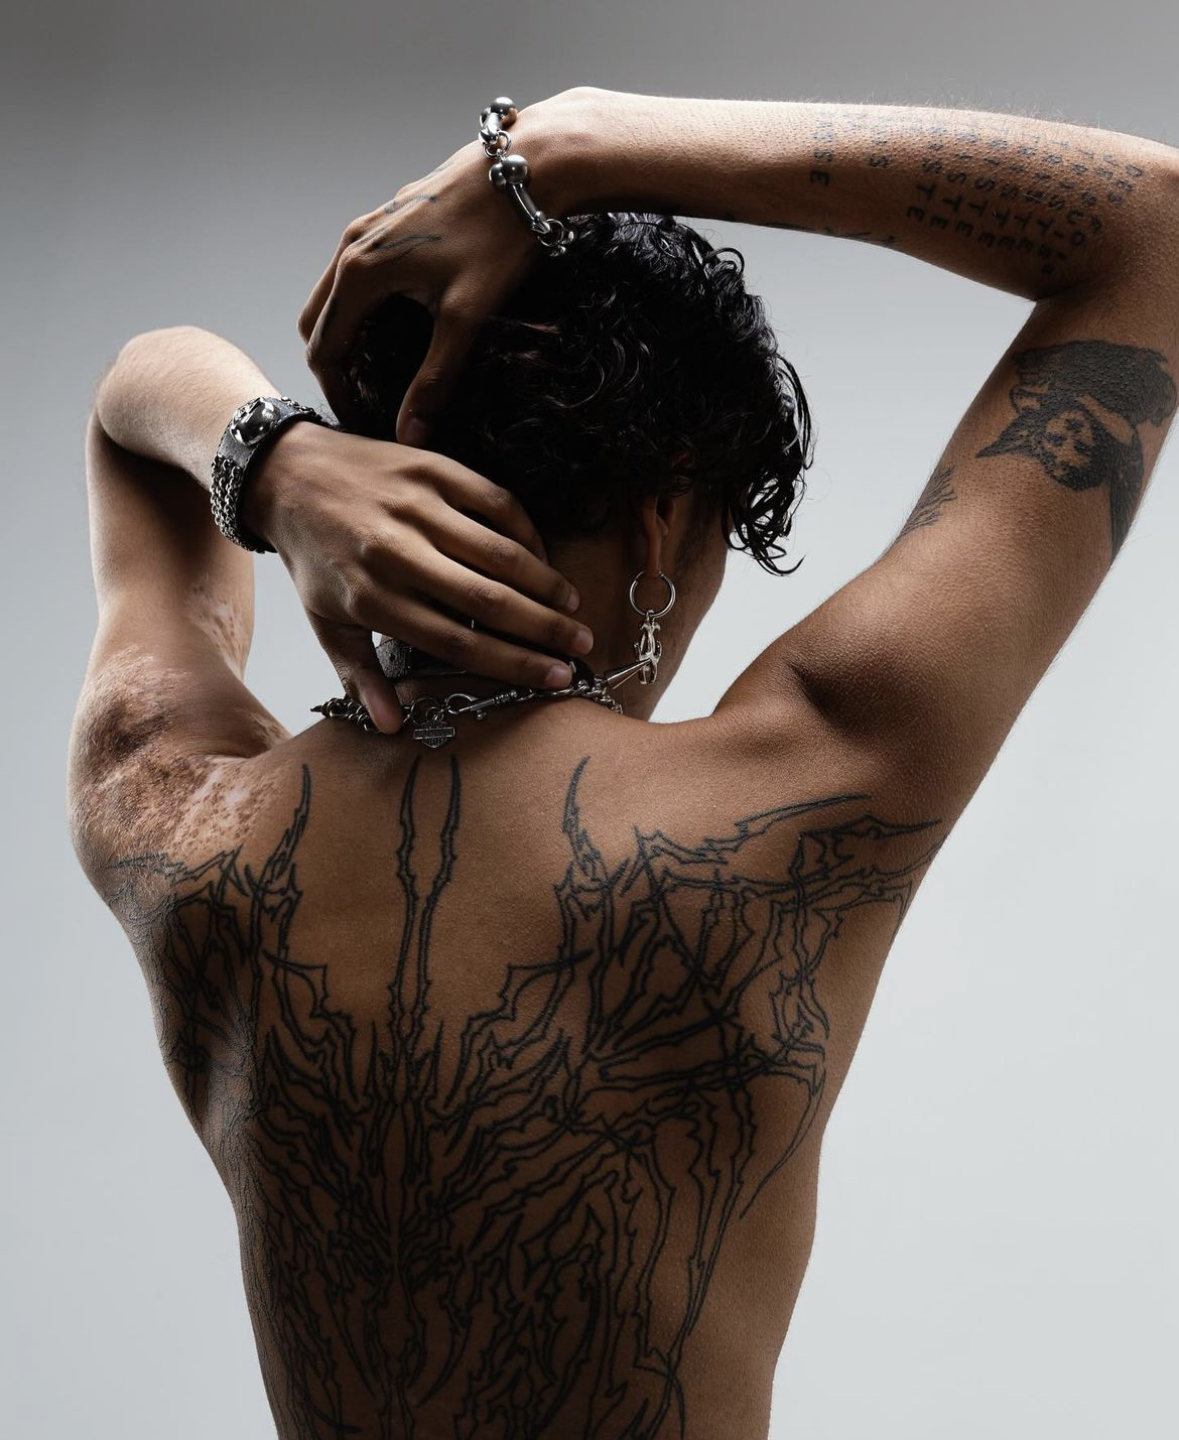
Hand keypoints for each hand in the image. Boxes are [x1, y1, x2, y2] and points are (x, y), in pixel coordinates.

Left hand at [243, 421, 591, 734]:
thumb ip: (361, 676)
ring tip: (571, 605)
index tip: (554, 676)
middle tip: (581, 645)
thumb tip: (394, 727)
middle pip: (489, 600)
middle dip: (544, 628)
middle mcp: (398, 553)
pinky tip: (542, 554)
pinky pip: (496, 502)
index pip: (459, 641)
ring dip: (545, 581)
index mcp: (374, 598)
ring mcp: (417, 507)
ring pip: (500, 551)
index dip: (514, 662)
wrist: (287, 474)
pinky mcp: (432, 469)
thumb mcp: (325, 622)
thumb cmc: (313, 556)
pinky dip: (527, 531)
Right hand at [297, 89, 593, 443]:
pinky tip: (401, 331)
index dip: (339, 395)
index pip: (324, 349)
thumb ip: (434, 379)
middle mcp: (353, 245)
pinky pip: (358, 274)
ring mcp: (370, 227)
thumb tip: (409, 433)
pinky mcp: (393, 220)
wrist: (528, 169)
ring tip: (383, 374)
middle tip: (369, 404)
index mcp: (360, 271)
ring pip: (336, 295)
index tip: (363, 423)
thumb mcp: (466, 317)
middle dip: (336, 367)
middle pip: (318, 322)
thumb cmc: (498, 238)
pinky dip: (364, 310)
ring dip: (349, 337)